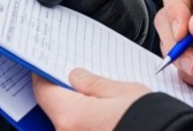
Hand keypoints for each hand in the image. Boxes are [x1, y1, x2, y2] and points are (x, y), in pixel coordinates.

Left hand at [32, 69, 149, 130]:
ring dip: (77, 112)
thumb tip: (76, 77)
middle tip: (73, 81)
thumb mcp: (122, 92)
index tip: (45, 67)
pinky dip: (87, 124)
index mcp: (71, 116)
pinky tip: (102, 116)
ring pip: (69, 124)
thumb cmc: (149, 121)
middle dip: (63, 95)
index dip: (43, 76)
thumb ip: (93, 83)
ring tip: (94, 99)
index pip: (43, 91)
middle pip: (55, 110)